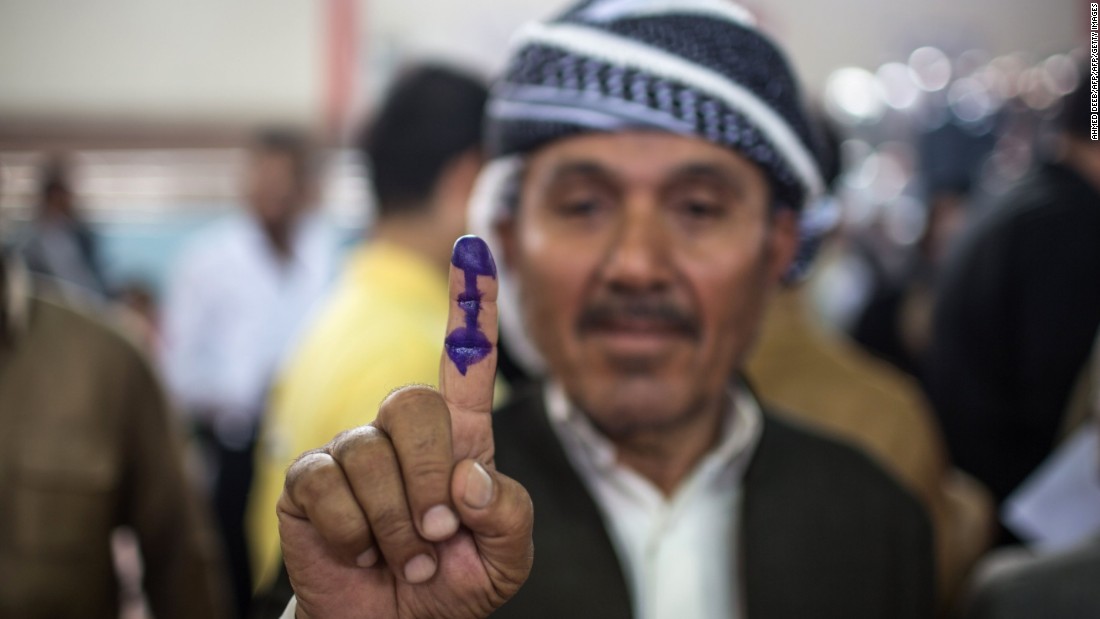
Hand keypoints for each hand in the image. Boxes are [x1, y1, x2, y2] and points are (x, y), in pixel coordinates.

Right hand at [277, 236, 533, 618]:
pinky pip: (326, 484)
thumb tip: (470, 476)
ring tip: (404, 559)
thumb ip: (509, 516)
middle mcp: (402, 433)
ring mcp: (350, 451)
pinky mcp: (307, 479)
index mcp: (459, 440)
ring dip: (395, 524)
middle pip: (413, 404)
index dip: (472, 306)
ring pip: (369, 454)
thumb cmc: (451, 582)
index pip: (467, 365)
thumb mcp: (506, 558)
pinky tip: (360, 552)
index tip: (475, 245)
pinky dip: (353, 533)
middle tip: (437, 537)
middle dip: (429, 480)